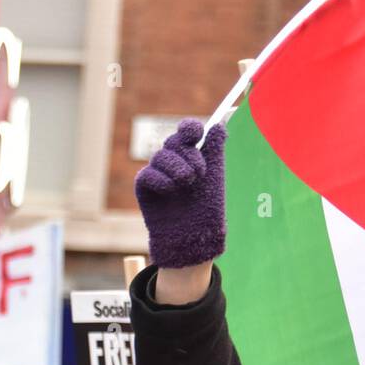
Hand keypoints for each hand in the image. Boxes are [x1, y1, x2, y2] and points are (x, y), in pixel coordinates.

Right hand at [134, 118, 227, 270]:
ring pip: (160, 156)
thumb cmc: (206, 211)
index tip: (197, 133)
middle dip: (188, 154)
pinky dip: (160, 180)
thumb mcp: (214, 178)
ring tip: (187, 183)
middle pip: (174, 142)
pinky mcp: (144, 189)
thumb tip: (220, 125)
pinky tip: (171, 190)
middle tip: (199, 173)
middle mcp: (173, 163)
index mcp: (191, 158)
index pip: (186, 133)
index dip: (190, 129)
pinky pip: (147, 174)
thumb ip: (215, 151)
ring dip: (176, 167)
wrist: (194, 239)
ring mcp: (158, 175)